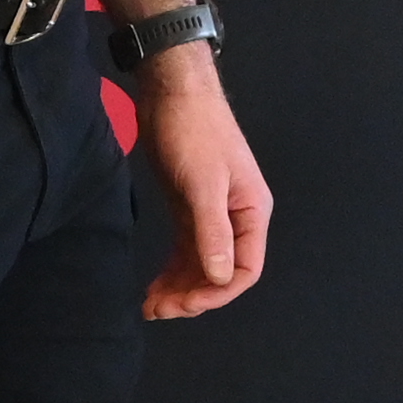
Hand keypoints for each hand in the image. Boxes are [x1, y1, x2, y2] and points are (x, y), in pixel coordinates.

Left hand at [135, 55, 273, 318]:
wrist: (172, 92)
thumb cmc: (194, 132)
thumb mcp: (204, 182)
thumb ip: (213, 231)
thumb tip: (220, 278)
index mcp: (251, 212)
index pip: (245, 268)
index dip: (217, 292)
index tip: (185, 303)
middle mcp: (236, 218)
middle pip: (220, 272)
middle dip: (193, 294)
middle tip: (159, 310)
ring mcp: (212, 215)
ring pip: (200, 264)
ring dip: (179, 287)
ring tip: (150, 306)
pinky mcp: (189, 208)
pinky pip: (185, 250)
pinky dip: (172, 270)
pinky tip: (153, 287)